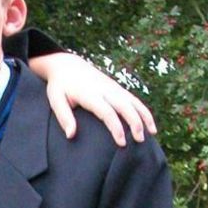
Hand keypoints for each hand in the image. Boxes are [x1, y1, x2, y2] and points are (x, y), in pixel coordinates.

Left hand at [30, 52, 155, 146]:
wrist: (67, 65)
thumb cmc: (60, 85)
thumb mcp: (55, 99)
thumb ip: (64, 117)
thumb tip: (71, 135)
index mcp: (90, 94)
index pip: (107, 112)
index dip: (116, 127)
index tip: (121, 143)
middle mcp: (105, 89)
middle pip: (125, 106)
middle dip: (135, 123)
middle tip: (140, 141)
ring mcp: (113, 87)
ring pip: (134, 102)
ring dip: (144, 116)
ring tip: (151, 133)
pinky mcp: (117, 87)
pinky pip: (134, 99)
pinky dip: (143, 111)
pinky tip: (149, 123)